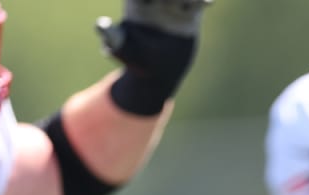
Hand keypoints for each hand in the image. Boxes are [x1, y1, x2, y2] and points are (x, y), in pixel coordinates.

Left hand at [96, 0, 212, 114]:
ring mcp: (173, 7)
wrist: (157, 73)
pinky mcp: (190, 16)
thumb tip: (99, 24)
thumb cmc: (135, 61)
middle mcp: (156, 1)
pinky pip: (197, 4)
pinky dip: (203, 0)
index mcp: (137, 3)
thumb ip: (112, 35)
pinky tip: (208, 3)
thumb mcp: (122, 48)